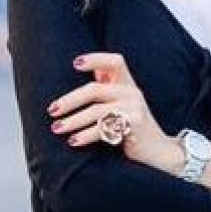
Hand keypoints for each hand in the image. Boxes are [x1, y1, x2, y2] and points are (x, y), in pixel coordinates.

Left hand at [47, 52, 178, 167]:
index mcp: (127, 84)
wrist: (158, 152)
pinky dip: (87, 135)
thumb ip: (105, 91)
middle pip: (95, 89)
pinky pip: (104, 127)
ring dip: (74, 121)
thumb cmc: (132, 130)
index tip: (75, 63)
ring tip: (57, 128)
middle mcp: (132, 92)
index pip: (115, 62)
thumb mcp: (120, 106)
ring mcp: (135, 108)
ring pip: (97, 110)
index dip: (96, 58)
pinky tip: (74, 141)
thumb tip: (76, 77)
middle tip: (52, 110)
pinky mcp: (136, 124)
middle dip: (70, 100)